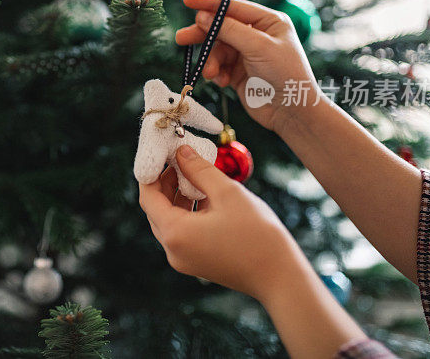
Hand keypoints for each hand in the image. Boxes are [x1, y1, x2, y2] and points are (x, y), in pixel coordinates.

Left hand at [139, 145, 302, 301]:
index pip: (148, 197)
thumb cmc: (257, 235)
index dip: (150, 172)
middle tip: (179, 159)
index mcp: (175, 233)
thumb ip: (199, 170)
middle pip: (156, 209)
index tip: (160, 153)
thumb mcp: (227, 193)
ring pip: (170, 220)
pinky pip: (183, 232)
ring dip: (178, 196)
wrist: (282, 277)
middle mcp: (173, 250)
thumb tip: (181, 152)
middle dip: (165, 182)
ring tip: (194, 173)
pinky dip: (188, 212)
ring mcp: (184, 260)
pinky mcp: (197, 262)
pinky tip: (205, 195)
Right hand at [176, 0, 317, 132]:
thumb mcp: (258, 47)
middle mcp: (256, 35)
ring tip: (211, 74)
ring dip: (211, 62)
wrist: (292, 112)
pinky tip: (222, 82)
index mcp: (267, 21)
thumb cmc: (285, 74)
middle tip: (181, 38)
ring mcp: (246, 54)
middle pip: (220, 28)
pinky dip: (216, 74)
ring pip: (217, 50)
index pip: (233, 7)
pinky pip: (218, 67)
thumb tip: (202, 16)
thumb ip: (229, 30)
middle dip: (202, 35)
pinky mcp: (237, 73)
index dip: (209, 3)